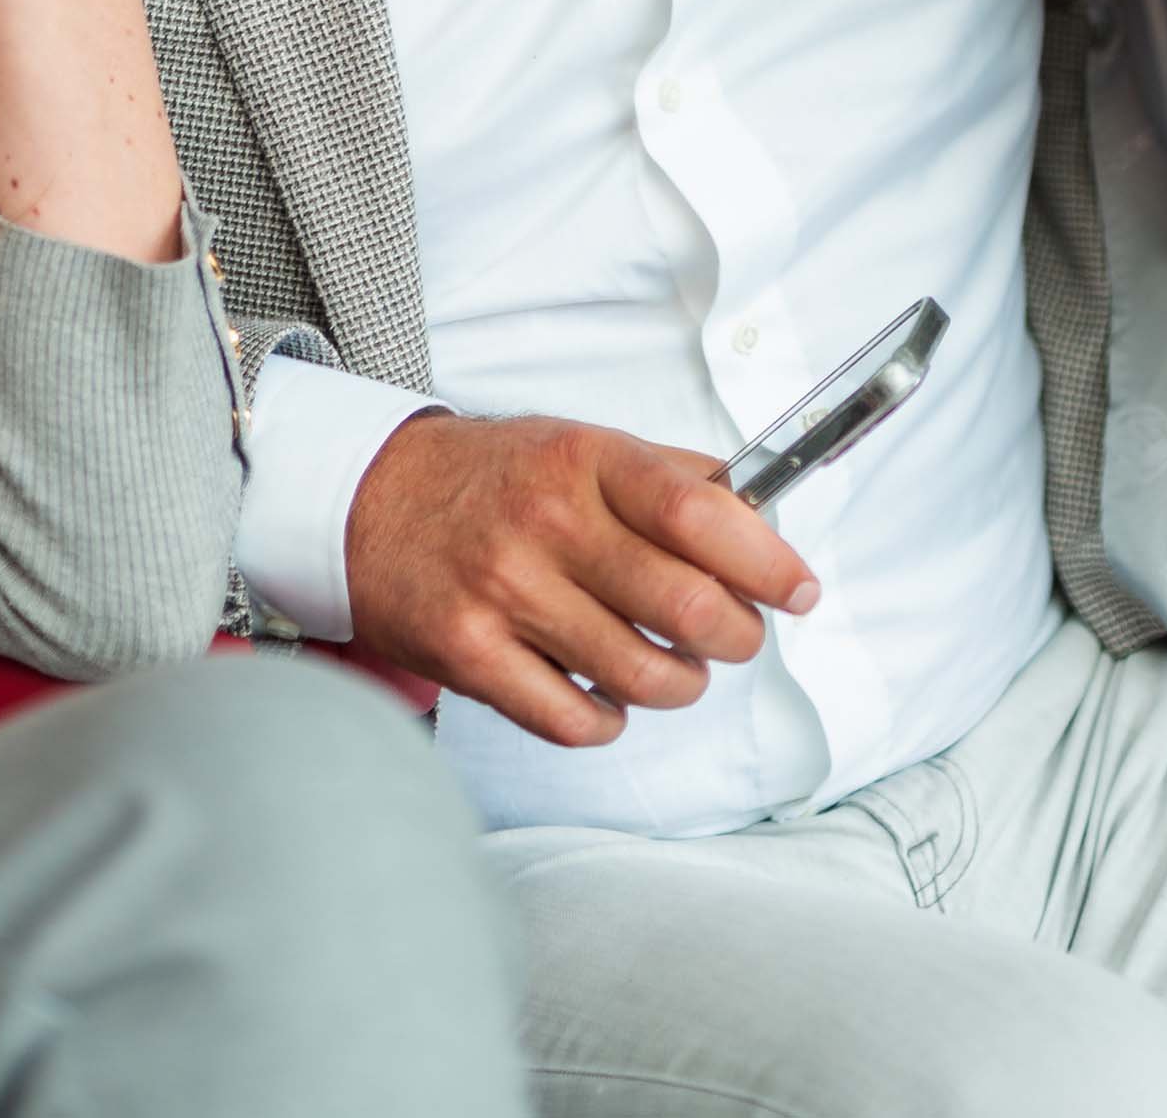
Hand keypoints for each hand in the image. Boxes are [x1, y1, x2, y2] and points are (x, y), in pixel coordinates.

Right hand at [343, 412, 821, 747]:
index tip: (799, 591)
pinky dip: (610, 721)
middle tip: (733, 635)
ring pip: (642, 677)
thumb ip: (674, 478)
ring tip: (673, 667)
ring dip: (679, 684)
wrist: (366, 501)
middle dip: (736, 637)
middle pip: (687, 608)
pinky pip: (575, 721)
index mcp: (587, 460)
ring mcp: (504, 592)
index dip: (768, 562)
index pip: (703, 515)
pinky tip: (607, 696)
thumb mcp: (582, 446)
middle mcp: (547, 523)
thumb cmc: (495, 479)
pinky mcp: (468, 656)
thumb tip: (766, 520)